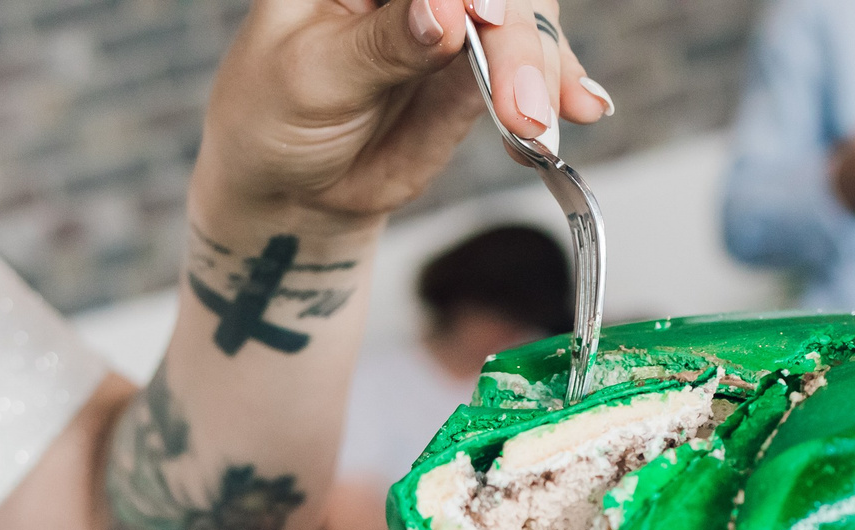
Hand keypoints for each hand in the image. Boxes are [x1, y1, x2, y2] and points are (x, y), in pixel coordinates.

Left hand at [196, 0, 609, 229]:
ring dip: (544, 69)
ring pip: (526, 14)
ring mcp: (456, 14)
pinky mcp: (484, 64)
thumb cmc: (275, 115)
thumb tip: (446, 11)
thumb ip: (383, 44)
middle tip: (520, 104)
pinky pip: (536, 63)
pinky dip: (562, 86)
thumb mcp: (313, 77)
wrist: (292, 187)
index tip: (482, 17)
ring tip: (535, 127)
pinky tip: (580, 107)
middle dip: (516, 35)